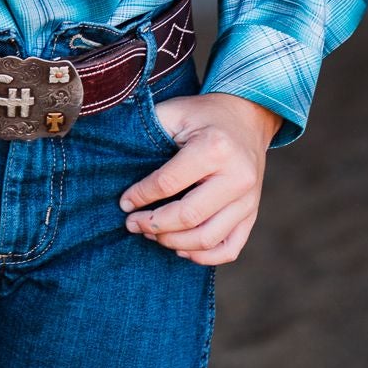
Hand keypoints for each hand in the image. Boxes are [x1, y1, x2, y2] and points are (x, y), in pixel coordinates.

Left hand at [119, 90, 281, 265]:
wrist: (246, 118)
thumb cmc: (203, 115)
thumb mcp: (175, 112)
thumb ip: (148, 130)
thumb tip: (115, 159)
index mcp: (214, 148)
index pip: (168, 183)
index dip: (141, 196)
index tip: (124, 202)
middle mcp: (237, 177)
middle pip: (189, 217)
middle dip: (154, 225)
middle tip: (132, 224)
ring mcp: (248, 199)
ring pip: (208, 238)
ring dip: (175, 243)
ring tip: (152, 235)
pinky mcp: (253, 214)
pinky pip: (230, 249)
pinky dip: (203, 256)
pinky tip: (181, 249)